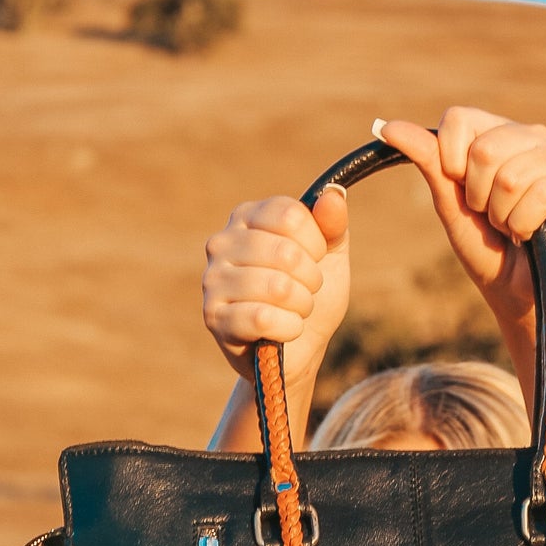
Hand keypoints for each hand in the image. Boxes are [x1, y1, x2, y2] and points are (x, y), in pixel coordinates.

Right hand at [202, 190, 348, 384]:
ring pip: (277, 287)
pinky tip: (286, 330)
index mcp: (246, 216)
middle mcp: (222, 242)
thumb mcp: (330, 257)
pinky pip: (263, 318)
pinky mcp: (214, 318)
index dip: (316, 244)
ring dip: (302, 305)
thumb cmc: (308, 294)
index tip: (315, 259)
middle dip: (312, 280)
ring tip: (297, 311)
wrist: (297, 348)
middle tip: (308, 292)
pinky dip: (289, 328)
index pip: (291, 215)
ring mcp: (213, 280)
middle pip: (285, 252)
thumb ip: (332, 226)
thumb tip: (333, 196)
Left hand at [377, 108, 545, 332]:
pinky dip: (523, 226)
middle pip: (484, 150)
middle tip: (492, 216)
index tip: (463, 193)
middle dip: (478, 196)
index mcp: (497, 131)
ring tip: (512, 226)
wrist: (515, 292)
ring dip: (502, 216)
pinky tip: (531, 233)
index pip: (459, 118)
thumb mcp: (449, 202)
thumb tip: (387, 126)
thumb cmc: (484, 246)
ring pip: (510, 177)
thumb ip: (427, 160)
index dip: (450, 162)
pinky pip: (538, 196)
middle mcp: (530, 136)